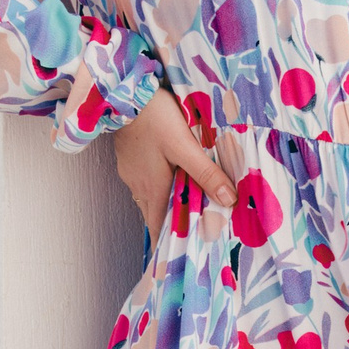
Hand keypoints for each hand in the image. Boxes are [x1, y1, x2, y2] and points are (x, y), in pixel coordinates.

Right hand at [111, 89, 236, 236]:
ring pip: (150, 196)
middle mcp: (139, 186)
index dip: (169, 243)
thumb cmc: (153, 118)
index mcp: (153, 189)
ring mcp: (131, 172)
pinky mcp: (128, 158)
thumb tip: (229, 200)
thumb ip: (206, 172)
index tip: (181, 255)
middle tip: (194, 228)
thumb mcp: (184, 145)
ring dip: (166, 203)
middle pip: (156, 214)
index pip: (159, 228)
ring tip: (187, 203)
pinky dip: (158, 185)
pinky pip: (144, 180)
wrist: (119, 94)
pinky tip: (170, 174)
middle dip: (173, 223)